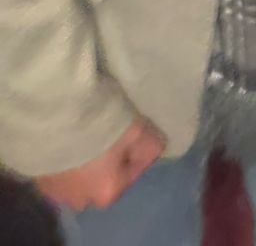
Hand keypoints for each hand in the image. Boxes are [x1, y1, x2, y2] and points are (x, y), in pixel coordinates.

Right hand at [36, 118, 163, 209]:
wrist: (53, 117)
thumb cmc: (100, 126)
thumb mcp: (139, 131)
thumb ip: (152, 146)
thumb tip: (155, 150)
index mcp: (107, 193)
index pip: (136, 168)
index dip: (138, 145)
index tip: (134, 126)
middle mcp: (81, 200)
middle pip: (106, 176)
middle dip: (111, 156)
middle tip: (111, 129)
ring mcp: (56, 191)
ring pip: (82, 175)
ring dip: (88, 158)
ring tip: (89, 131)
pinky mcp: (38, 177)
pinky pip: (61, 168)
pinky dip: (68, 155)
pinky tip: (70, 135)